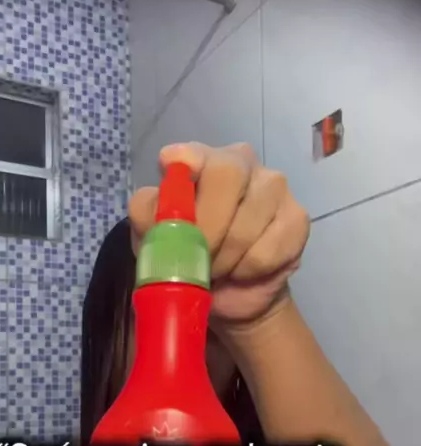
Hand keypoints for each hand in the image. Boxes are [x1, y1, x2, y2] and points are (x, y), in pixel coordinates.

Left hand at [130, 142, 309, 332]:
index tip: (178, 204)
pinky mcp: (297, 218)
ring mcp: (273, 186)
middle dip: (206, 228)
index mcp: (200, 159)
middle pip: (226, 175)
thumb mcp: (156, 239)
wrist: (227, 293)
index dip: (184, 171)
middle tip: (198, 258)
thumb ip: (149, 216)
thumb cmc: (188, 257)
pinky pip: (268, 250)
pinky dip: (248, 270)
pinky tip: (242, 271)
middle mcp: (239, 161)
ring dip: (225, 258)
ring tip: (217, 269)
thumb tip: (153, 206)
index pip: (191, 152)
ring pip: (247, 221)